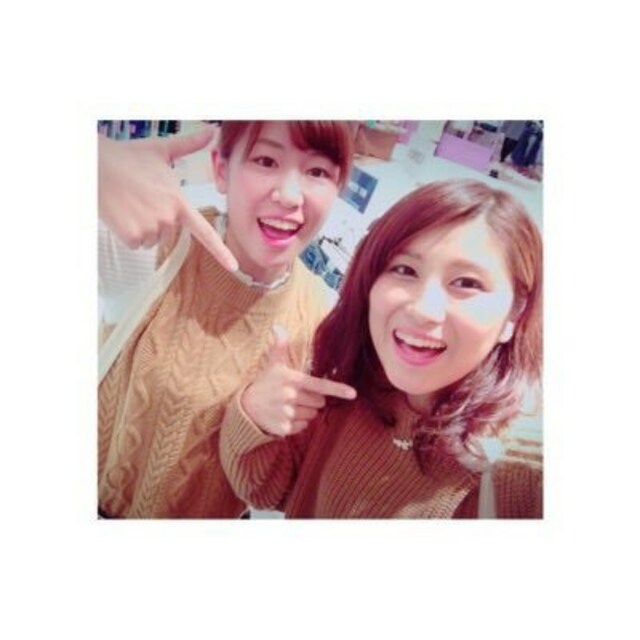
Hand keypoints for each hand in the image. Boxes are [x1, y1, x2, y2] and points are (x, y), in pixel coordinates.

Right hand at [98, 126, 237, 270]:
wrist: (96, 164)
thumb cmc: (128, 158)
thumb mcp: (162, 150)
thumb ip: (189, 146)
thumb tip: (210, 132)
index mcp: (179, 202)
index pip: (205, 232)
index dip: (221, 252)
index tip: (233, 266)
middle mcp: (168, 218)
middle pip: (167, 234)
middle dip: (155, 221)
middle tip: (140, 200)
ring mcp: (150, 228)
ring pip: (150, 241)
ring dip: (141, 227)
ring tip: (130, 205)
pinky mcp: (132, 235)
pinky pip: (135, 244)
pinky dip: (127, 233)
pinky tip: (121, 214)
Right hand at [241, 325, 356, 436]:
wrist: (245, 407)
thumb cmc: (265, 383)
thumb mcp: (273, 365)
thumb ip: (280, 347)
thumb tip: (278, 327)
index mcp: (292, 380)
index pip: (320, 385)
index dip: (338, 390)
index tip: (353, 394)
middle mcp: (291, 397)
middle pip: (319, 402)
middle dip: (314, 399)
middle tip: (300, 395)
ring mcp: (287, 413)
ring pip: (312, 415)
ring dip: (307, 411)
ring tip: (291, 405)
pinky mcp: (284, 428)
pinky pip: (303, 427)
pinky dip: (298, 423)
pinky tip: (286, 415)